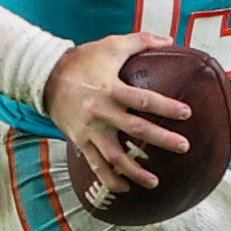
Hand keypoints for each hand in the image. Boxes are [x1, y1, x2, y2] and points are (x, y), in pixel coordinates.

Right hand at [44, 33, 198, 195]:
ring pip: (114, 156)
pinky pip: (95, 164)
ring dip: (135, 171)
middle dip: (161, 140)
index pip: (143, 100)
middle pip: (135, 130)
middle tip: (184, 147)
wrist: (44, 76)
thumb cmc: (82, 59)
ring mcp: (89, 129)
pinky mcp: (79, 140)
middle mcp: (101, 112)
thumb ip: (141, 41)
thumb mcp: (111, 44)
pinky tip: (125, 189)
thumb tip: (170, 40)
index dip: (166, 107)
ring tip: (155, 182)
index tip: (187, 113)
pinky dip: (109, 179)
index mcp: (111, 89)